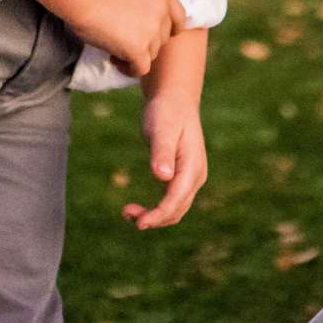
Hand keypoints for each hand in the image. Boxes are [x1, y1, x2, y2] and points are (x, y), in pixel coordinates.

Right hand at [29, 0, 186, 76]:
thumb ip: (143, 4)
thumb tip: (139, 22)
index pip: (179, 18)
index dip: (168, 29)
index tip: (153, 34)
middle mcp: (162, 14)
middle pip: (162, 39)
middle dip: (145, 42)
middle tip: (123, 40)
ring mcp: (152, 32)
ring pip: (151, 55)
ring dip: (134, 55)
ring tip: (113, 48)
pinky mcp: (138, 49)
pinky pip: (140, 69)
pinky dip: (129, 69)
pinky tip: (114, 60)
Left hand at [123, 94, 206, 228]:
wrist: (175, 100)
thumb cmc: (166, 111)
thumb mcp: (161, 128)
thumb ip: (162, 151)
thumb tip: (163, 176)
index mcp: (192, 166)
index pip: (177, 199)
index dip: (159, 214)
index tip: (139, 222)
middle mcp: (195, 175)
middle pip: (177, 209)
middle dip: (154, 217)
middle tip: (126, 213)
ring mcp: (191, 178)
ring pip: (175, 209)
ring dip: (155, 216)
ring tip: (127, 212)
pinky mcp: (182, 177)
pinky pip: (172, 201)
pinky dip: (157, 209)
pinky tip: (138, 208)